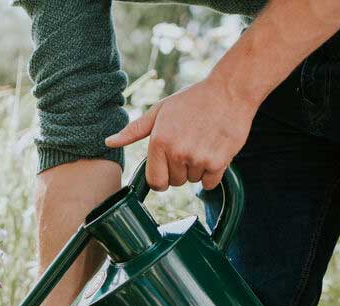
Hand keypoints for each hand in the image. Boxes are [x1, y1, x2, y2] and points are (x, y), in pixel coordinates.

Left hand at [106, 74, 256, 190]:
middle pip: (174, 182)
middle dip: (180, 170)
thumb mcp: (159, 111)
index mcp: (160, 142)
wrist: (231, 89)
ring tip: (203, 143)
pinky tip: (214, 151)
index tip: (167, 168)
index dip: (161, 178)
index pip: (155, 182)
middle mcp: (177, 152)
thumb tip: (108, 142)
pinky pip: (210, 183)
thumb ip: (133, 131)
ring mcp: (198, 158)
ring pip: (193, 181)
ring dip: (197, 169)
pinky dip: (213, 172)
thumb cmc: (192, 100)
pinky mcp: (219, 161)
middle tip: (189, 147)